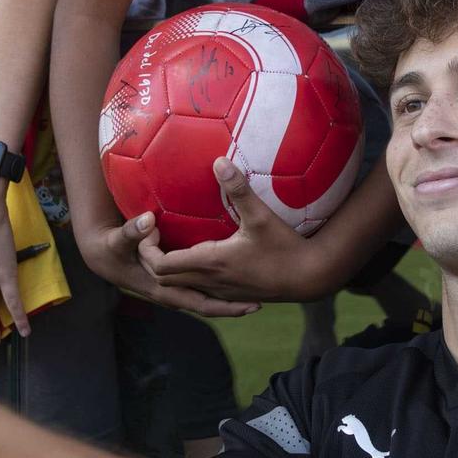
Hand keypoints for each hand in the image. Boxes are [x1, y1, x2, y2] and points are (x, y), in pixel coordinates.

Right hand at [76, 209, 260, 319]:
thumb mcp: (119, 240)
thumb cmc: (111, 248)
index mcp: (162, 288)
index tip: (240, 288)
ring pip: (205, 302)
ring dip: (228, 302)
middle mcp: (170, 295)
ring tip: (255, 297)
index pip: (198, 301)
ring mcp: (172, 293)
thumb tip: (148, 220)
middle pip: (207, 306)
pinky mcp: (175, 285)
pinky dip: (218, 294)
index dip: (218, 302)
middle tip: (259, 304)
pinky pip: (201, 293)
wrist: (102, 257)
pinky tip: (236, 285)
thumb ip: (133, 230)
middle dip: (231, 307)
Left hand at [139, 158, 336, 302]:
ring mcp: (221, 292)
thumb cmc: (285, 248)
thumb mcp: (261, 216)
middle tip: (157, 234)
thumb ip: (239, 189)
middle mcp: (210, 281)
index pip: (160, 265)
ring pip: (182, 288)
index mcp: (210, 263)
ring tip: (173, 244)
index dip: (147, 249)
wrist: (309, 277)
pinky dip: (190, 279)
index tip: (153, 227)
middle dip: (152, 260)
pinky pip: (200, 291)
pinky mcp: (232, 295)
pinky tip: (199, 261)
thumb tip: (219, 161)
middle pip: (164, 279)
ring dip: (171, 271)